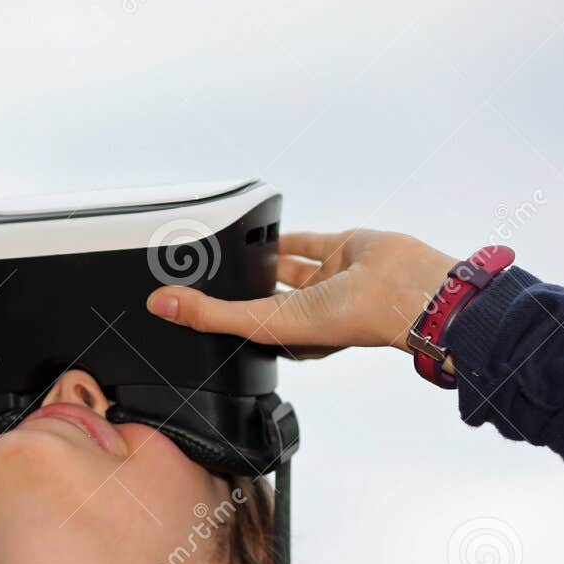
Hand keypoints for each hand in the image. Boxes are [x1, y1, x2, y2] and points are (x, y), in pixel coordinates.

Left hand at [146, 229, 458, 362]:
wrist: (402, 288)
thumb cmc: (347, 319)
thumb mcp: (264, 320)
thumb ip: (213, 314)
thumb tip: (161, 307)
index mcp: (288, 336)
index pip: (241, 326)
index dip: (214, 318)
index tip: (182, 307)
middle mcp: (305, 311)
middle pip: (259, 295)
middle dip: (235, 285)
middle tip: (202, 271)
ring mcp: (323, 280)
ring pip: (280, 267)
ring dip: (257, 258)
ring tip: (225, 247)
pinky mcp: (338, 249)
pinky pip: (304, 240)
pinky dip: (284, 234)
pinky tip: (263, 227)